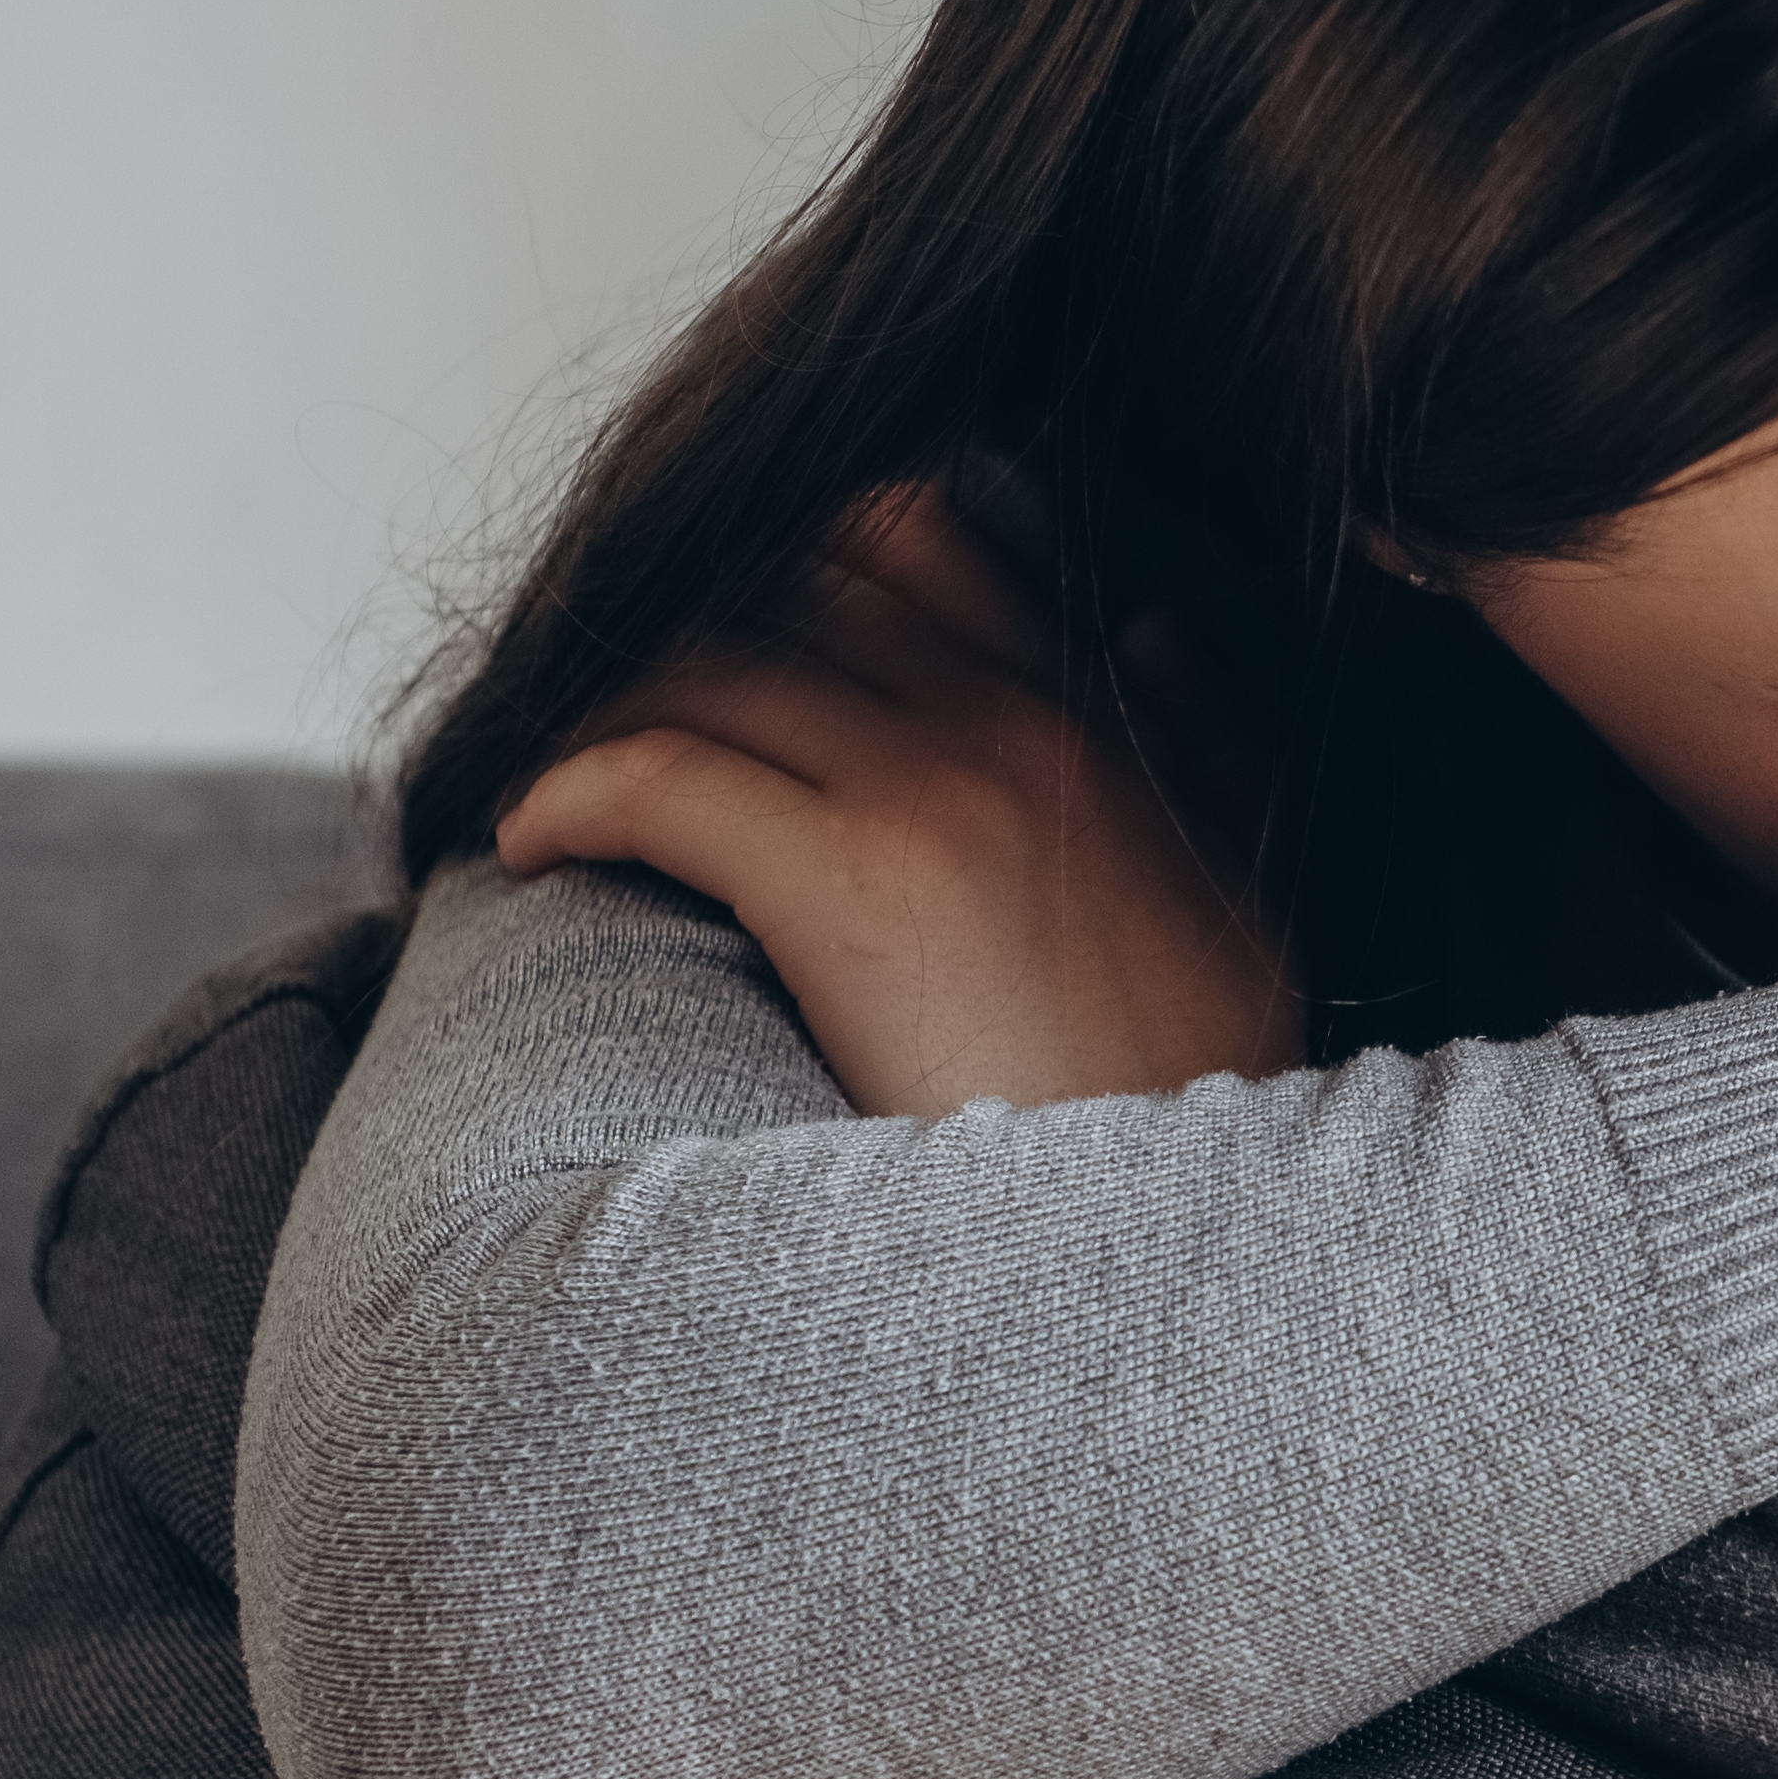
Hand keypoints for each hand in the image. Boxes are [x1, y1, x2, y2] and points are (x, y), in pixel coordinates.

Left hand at [493, 486, 1301, 1116]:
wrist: (1182, 1242)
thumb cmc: (1195, 1089)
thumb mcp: (1245, 887)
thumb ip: (1206, 743)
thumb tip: (1156, 628)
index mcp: (1092, 712)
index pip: (908, 536)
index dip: (786, 571)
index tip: (731, 654)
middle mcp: (1012, 721)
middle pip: (780, 587)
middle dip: (680, 638)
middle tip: (615, 724)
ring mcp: (931, 794)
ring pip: (703, 670)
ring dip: (605, 715)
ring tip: (561, 793)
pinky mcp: (850, 888)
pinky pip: (657, 777)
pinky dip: (567, 792)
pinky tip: (532, 843)